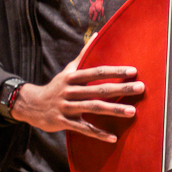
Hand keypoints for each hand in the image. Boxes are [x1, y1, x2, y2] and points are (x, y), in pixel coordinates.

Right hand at [10, 47, 143, 142]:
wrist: (31, 105)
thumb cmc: (56, 86)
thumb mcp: (68, 70)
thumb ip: (84, 54)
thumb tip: (97, 34)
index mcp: (73, 77)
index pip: (97, 72)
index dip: (115, 71)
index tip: (133, 71)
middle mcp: (70, 91)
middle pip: (99, 90)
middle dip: (121, 89)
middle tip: (140, 88)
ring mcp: (67, 107)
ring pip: (93, 108)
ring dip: (114, 110)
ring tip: (132, 111)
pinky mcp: (64, 122)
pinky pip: (84, 129)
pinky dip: (99, 134)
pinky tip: (113, 138)